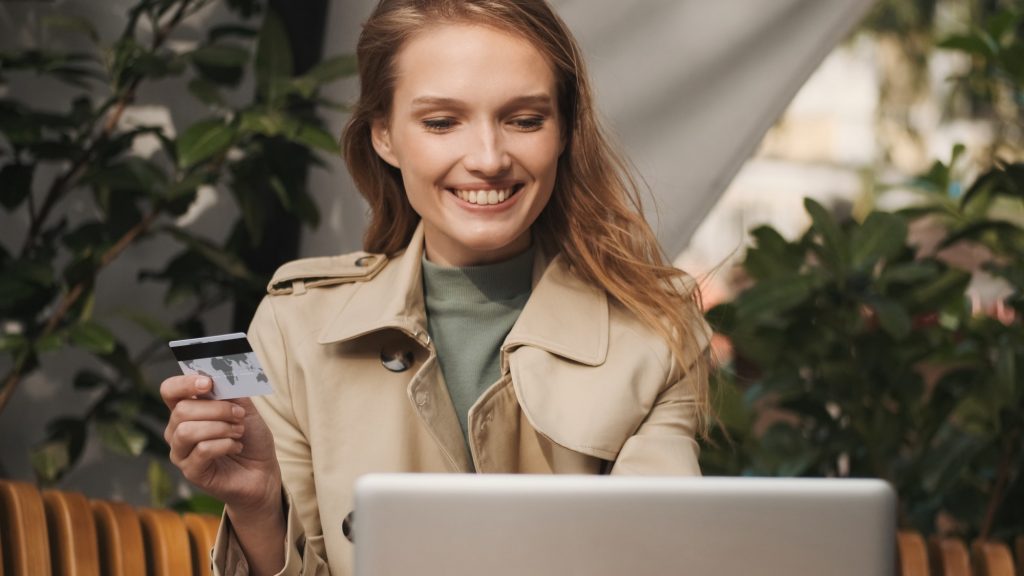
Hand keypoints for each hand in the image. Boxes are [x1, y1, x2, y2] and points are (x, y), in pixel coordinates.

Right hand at [161, 374, 281, 514]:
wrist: (262, 471)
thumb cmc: (251, 438)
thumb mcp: (244, 408)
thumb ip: (230, 391)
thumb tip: (217, 374)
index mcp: (187, 410)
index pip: (169, 390)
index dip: (184, 383)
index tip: (208, 382)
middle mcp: (177, 430)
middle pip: (182, 410)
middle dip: (217, 409)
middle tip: (239, 415)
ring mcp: (181, 452)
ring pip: (188, 431)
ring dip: (221, 427)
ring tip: (238, 432)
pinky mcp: (190, 471)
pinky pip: (202, 450)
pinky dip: (225, 444)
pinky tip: (236, 446)